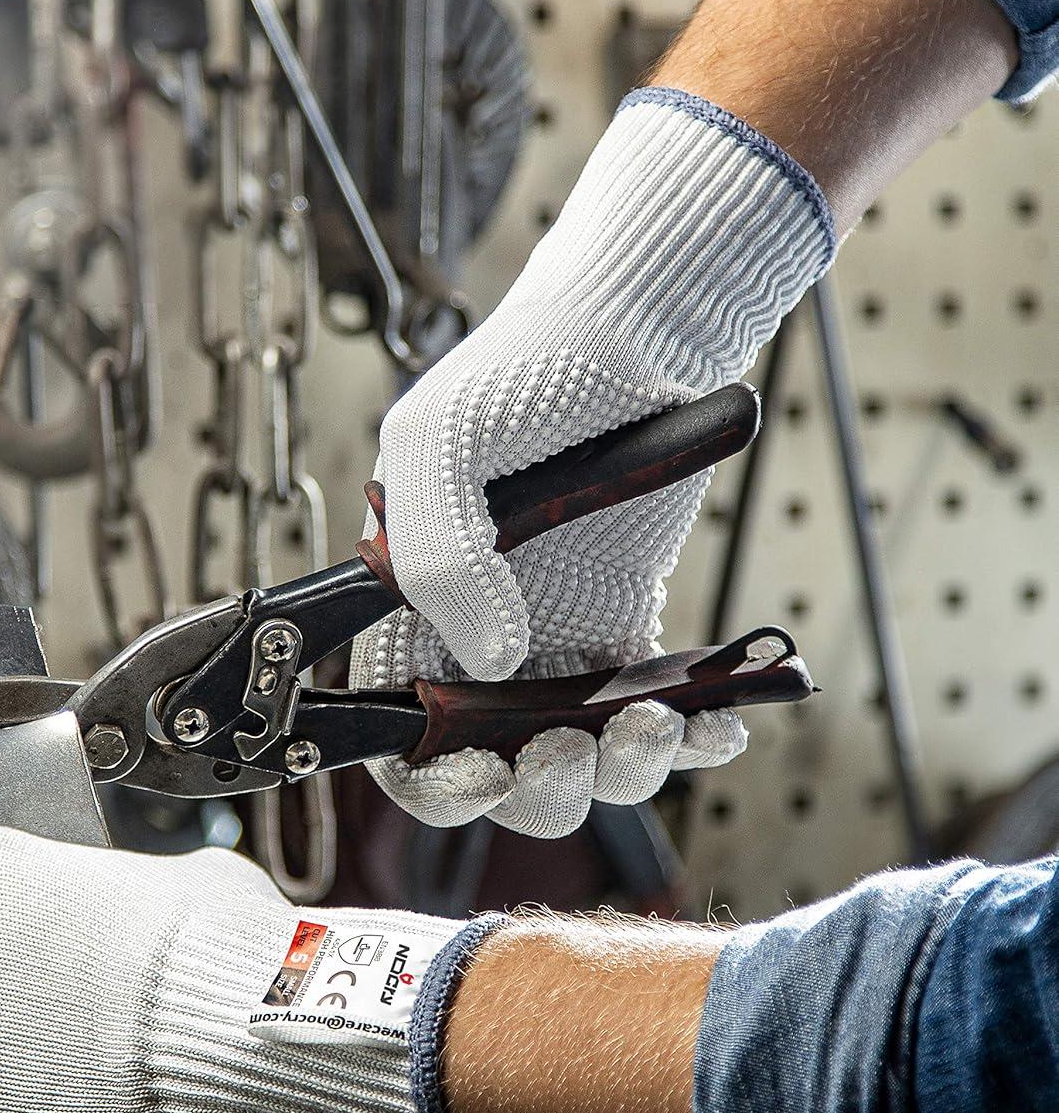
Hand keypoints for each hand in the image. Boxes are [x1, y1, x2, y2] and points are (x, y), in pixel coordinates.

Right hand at [352, 90, 832, 835]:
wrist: (645, 328)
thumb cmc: (531, 366)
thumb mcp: (443, 440)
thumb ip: (438, 557)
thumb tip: (486, 660)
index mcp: (412, 602)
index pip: (397, 730)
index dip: (431, 775)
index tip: (486, 772)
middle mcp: (478, 633)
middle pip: (494, 766)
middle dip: (539, 783)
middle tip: (577, 745)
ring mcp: (555, 636)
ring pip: (578, 756)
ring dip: (621, 767)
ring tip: (662, 721)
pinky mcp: (626, 626)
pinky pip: (647, 715)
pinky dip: (687, 736)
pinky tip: (715, 721)